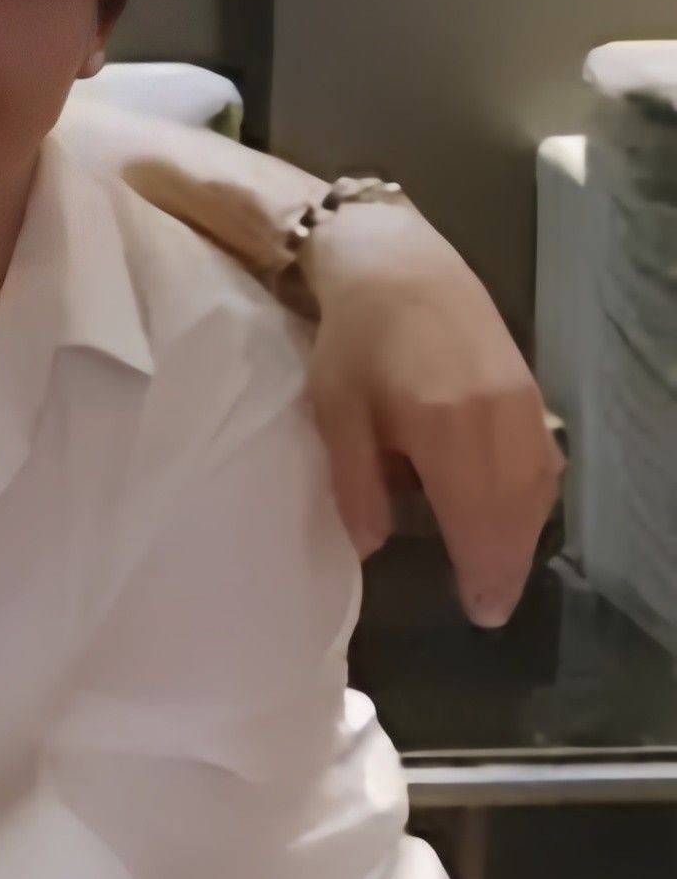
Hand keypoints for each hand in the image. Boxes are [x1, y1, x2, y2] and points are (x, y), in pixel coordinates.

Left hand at [297, 197, 561, 623]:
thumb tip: (371, 546)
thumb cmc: (354, 341)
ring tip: (500, 572)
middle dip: (506, 565)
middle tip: (491, 607)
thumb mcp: (336, 412)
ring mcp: (523, 405)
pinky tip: (515, 516)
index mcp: (446, 428)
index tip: (480, 611)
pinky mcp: (530, 392)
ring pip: (536, 490)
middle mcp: (498, 421)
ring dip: (523, 536)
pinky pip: (543, 461)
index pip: (476, 519)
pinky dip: (533, 498)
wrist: (400, 266)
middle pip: (515, 512)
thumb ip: (355, 482)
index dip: (481, 570)